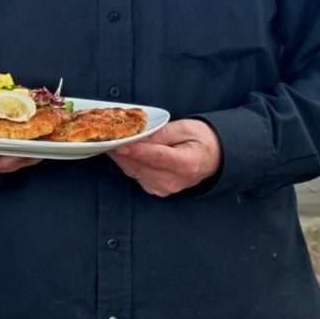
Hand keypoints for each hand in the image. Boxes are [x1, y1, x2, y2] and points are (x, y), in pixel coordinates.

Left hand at [107, 118, 222, 196]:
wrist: (213, 158)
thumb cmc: (201, 141)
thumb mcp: (185, 128)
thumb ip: (162, 133)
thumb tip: (140, 135)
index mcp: (186, 164)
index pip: (155, 157)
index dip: (135, 151)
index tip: (119, 143)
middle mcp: (173, 180)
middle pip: (140, 166)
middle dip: (121, 152)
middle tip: (106, 137)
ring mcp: (165, 188)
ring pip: (134, 172)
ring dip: (120, 158)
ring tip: (109, 141)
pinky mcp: (157, 190)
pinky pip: (136, 176)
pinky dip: (127, 163)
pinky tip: (121, 152)